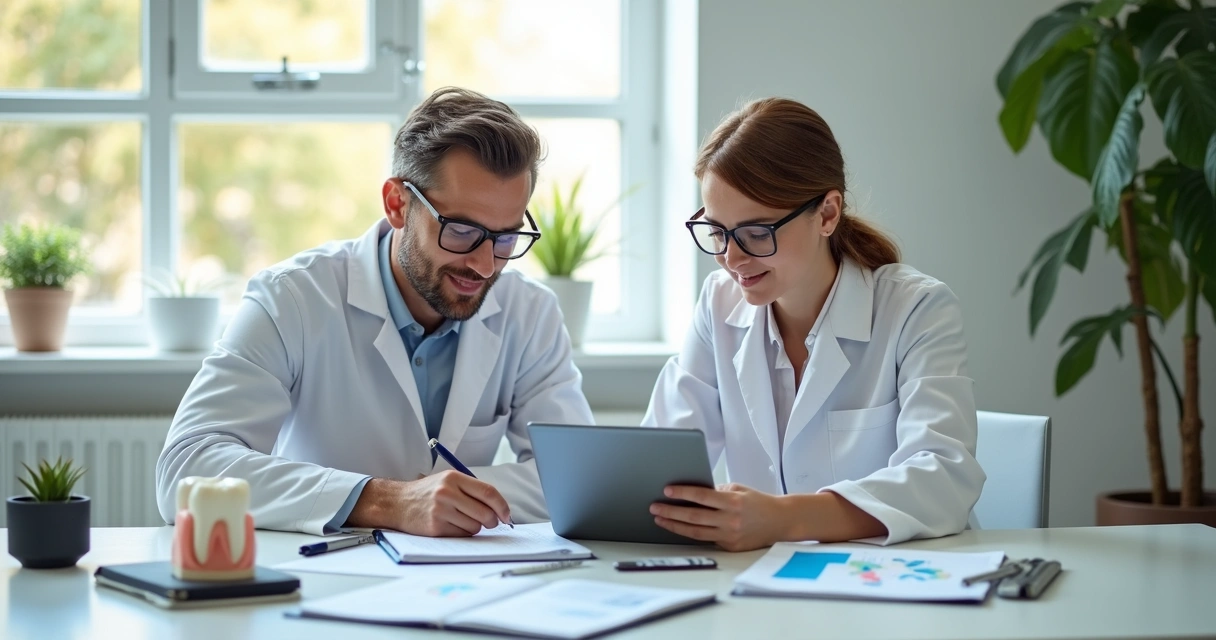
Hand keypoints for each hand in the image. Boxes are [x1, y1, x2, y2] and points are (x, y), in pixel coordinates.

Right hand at [348, 472, 511, 536]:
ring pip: (474, 526)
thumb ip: (472, 491)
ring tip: (461, 520)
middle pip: (485, 512)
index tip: (506, 515)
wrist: (397, 503)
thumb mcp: (448, 481)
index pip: (488, 492)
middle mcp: (447, 493)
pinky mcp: (435, 527)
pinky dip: (462, 534)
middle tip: (490, 522)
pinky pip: (462, 535)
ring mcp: (440, 510)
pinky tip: (452, 526)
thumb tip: (498, 508)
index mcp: (454, 478)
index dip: (502, 506)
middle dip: (492, 521)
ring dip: (474, 527)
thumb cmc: (427, 493)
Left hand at [650, 483, 787, 551]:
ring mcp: (730, 536)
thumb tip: (692, 492)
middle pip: (694, 516)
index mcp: (733, 501)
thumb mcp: (739, 489)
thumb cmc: (758, 502)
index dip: (683, 493)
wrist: (780, 521)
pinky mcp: (730, 547)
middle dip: (671, 511)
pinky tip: (678, 528)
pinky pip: (706, 540)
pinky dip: (690, 533)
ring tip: (660, 519)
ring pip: (696, 532)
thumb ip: (717, 491)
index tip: (667, 491)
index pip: (702, 496)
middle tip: (655, 507)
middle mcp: (730, 520)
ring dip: (675, 525)